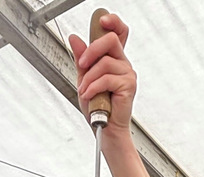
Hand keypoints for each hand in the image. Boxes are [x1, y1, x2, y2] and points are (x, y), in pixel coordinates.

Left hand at [68, 13, 134, 140]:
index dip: (112, 21)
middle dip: (92, 50)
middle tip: (82, 64)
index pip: (119, 31)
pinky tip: (89, 95)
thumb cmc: (97, 106)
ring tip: (85, 91)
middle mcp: (123, 63)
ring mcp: (128, 73)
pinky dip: (93, 87)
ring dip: (89, 78)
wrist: (105, 128)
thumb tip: (75, 38)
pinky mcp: (128, 85)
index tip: (101, 20)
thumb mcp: (84, 79)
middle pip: (111, 40)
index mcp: (114, 58)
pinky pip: (107, 79)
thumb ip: (81, 59)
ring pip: (105, 63)